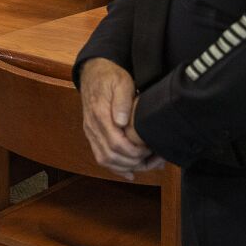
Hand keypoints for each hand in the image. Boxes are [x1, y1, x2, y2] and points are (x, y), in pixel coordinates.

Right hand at [79, 58, 156, 178]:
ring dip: (127, 166)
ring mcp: (91, 132)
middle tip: (155, 159)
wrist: (92, 73)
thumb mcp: (121, 81)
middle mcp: (92, 127)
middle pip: (111, 156)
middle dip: (135, 162)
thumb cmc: (110, 76)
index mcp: (100, 114)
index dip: (135, 152)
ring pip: (105, 160)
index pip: (116, 144)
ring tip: (148, 164)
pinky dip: (116, 168)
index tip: (150, 149)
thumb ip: (122, 100)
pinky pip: (101, 156)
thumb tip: (121, 122)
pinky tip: (130, 172)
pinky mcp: (92, 135)